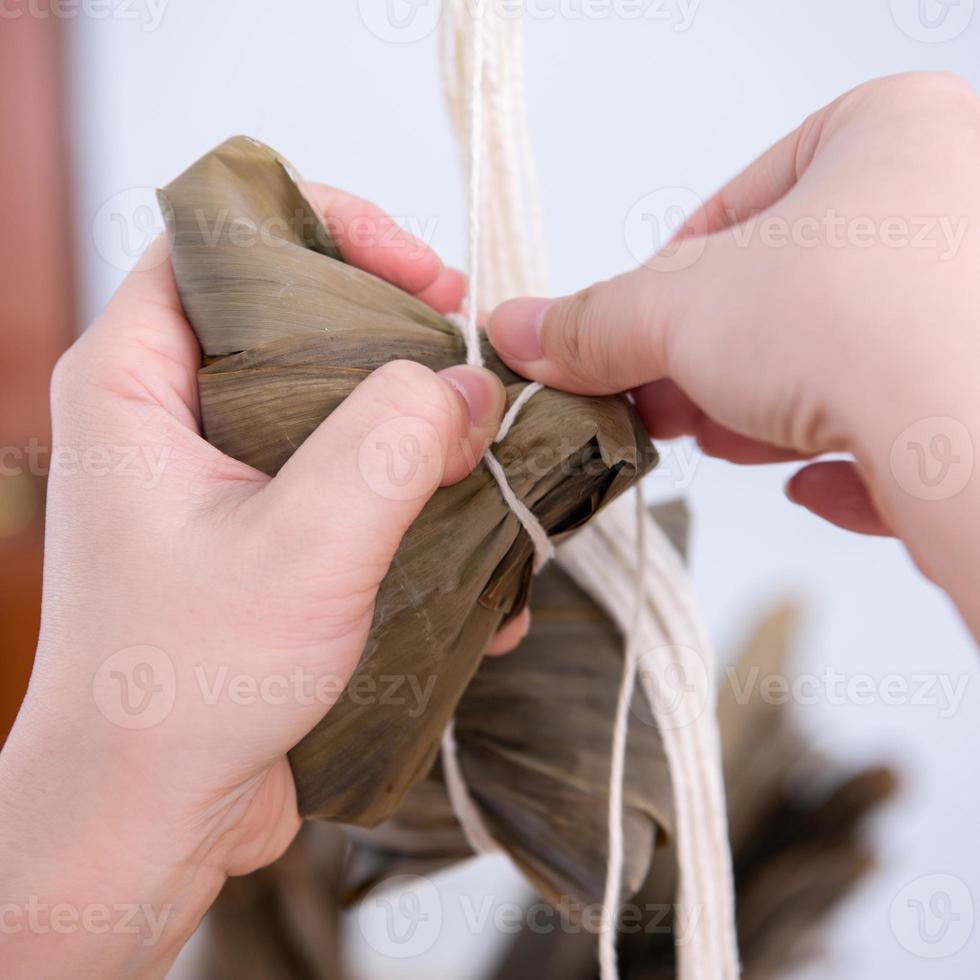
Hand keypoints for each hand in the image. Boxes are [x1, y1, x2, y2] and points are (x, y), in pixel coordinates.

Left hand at [0, 186, 516, 976]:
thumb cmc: (182, 690)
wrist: (143, 820)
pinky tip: (471, 562)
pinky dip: (407, 504)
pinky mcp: (256, 537)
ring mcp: (214, 480)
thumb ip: (390, 443)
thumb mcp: (304, 548)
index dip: (330, 229)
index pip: (221, 237)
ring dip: (416, 434)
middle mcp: (166, 417)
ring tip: (487, 477)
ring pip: (330, 405)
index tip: (425, 277)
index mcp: (133, 382)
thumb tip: (465, 387)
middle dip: (396, 341)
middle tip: (471, 378)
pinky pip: (342, 483)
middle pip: (293, 317)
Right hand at [488, 72, 979, 635]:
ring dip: (763, 411)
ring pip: (843, 360)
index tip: (628, 339)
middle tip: (654, 402)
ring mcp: (973, 306)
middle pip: (788, 294)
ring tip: (713, 440)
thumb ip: (595, 321)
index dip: (666, 283)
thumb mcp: (679, 308)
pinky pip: (909, 422)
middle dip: (708, 361)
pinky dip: (848, 456)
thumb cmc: (852, 319)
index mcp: (889, 134)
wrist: (971, 436)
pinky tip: (814, 482)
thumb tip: (523, 333)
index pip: (741, 207)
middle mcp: (953, 207)